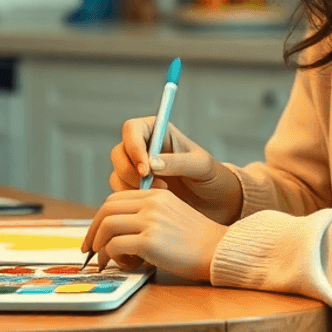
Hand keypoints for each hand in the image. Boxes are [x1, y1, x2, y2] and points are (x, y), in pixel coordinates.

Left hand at [82, 189, 228, 279]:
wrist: (218, 250)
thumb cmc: (196, 240)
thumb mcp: (171, 215)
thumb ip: (147, 215)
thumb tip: (115, 230)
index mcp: (156, 195)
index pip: (115, 200)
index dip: (100, 218)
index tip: (96, 234)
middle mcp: (151, 204)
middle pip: (106, 210)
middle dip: (92, 231)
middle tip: (89, 249)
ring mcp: (150, 221)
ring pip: (107, 227)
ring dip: (100, 245)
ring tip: (104, 260)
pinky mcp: (150, 242)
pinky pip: (115, 246)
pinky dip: (111, 257)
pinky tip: (122, 264)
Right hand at [109, 119, 242, 224]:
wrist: (214, 202)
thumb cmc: (211, 177)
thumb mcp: (201, 166)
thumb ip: (178, 162)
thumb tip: (151, 164)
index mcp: (158, 131)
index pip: (132, 129)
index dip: (133, 147)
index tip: (146, 169)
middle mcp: (143, 147)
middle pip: (119, 152)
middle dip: (130, 171)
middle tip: (151, 185)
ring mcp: (136, 168)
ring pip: (117, 173)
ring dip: (132, 187)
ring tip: (162, 194)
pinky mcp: (135, 188)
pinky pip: (120, 192)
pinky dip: (132, 198)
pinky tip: (154, 203)